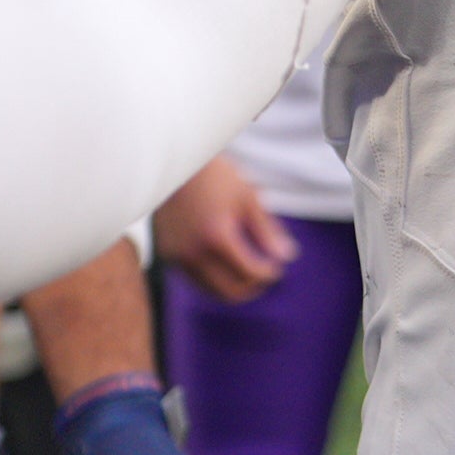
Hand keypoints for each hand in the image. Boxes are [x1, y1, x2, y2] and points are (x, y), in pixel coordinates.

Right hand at [154, 157, 295, 302]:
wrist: (175, 163)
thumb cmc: (216, 176)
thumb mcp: (247, 198)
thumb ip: (267, 231)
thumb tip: (287, 257)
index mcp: (218, 237)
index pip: (250, 273)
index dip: (269, 274)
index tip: (277, 268)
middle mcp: (194, 252)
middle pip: (230, 292)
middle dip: (252, 288)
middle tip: (264, 277)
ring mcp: (177, 255)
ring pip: (211, 289)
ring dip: (232, 285)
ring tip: (247, 270)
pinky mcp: (167, 254)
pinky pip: (194, 278)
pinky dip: (213, 278)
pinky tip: (225, 262)